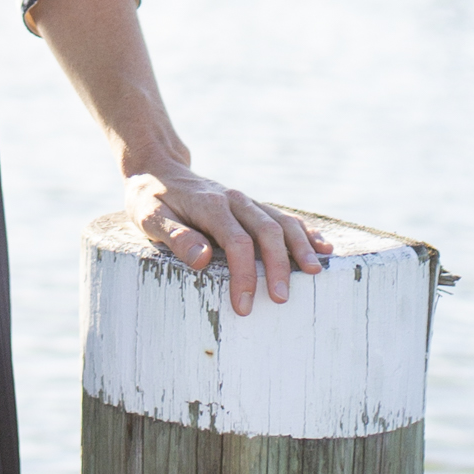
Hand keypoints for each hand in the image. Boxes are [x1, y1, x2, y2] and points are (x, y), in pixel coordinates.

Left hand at [124, 168, 328, 314]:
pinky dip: (305, 232)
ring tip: (314, 273)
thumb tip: (201, 260)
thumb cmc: (150, 199)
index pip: (236, 242)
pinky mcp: (251, 206)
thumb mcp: (150, 218)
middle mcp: (234, 200)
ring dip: (300, 247)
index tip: (244, 305)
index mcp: (210, 205)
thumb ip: (176, 237)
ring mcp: (245, 202)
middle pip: (266, 231)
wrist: (157, 168)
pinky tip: (323, 248)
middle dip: (278, 266)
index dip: (244, 274)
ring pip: (281, 222)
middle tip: (281, 299)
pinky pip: (283, 217)